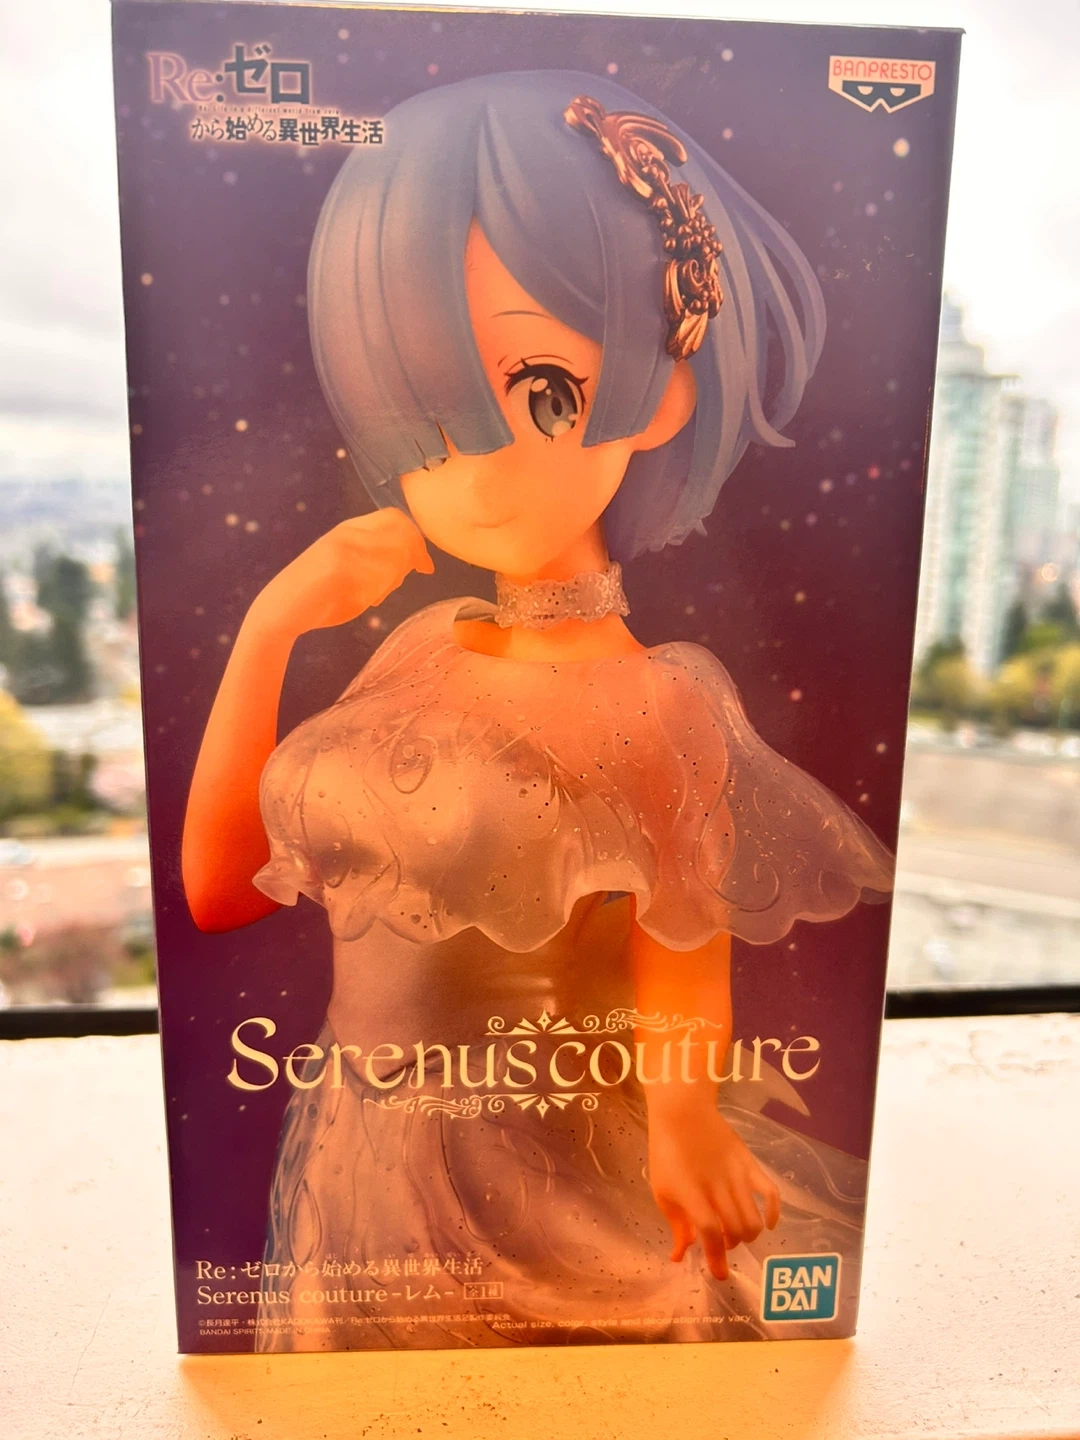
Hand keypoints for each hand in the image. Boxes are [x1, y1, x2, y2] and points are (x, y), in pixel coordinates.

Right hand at [248, 508, 433, 639]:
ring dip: (393, 579)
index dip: (416, 539)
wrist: (282, 607)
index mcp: (350, 528)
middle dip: (412, 558)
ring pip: (393, 557)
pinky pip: (377, 576)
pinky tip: (366, 600)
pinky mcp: (338, 566)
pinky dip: (378, 591)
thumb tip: (414, 561)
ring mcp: (343, 547)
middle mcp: (347, 532)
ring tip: (374, 594)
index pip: (395, 518)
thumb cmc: (320, 592)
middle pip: (399, 534)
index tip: (426, 565)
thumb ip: (376, 557)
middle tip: (406, 580)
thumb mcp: (350, 565)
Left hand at [647, 1099, 779, 1280]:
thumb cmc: (667, 1153)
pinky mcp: (750, 1164)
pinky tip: (767, 1223)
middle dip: (729, 1246)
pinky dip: (773, 1213)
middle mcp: (718, 1188)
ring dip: (746, 1235)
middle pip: (735, 1231)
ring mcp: (737, 1176)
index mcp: (693, 1195)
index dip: (716, 1258)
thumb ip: (676, 1226)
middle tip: (721, 1242)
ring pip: (753, 1220)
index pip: (711, 1233)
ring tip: (735, 1232)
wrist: (684, 1113)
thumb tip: (681, 1256)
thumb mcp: (663, 1192)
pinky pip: (771, 1192)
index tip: (720, 1275)